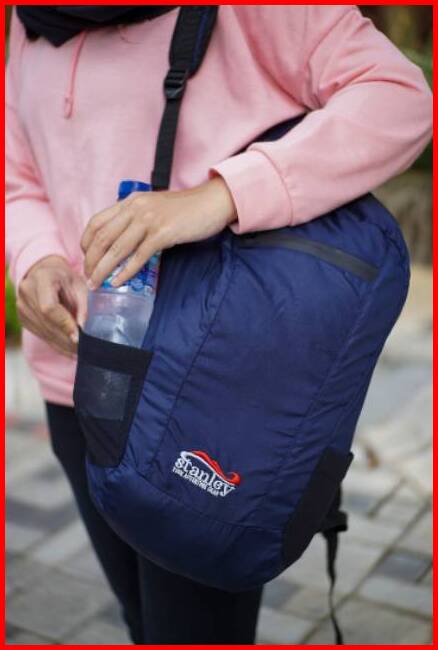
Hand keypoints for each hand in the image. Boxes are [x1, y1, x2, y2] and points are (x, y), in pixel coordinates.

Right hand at [17, 255, 87, 357]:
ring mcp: (22, 307)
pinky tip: (68, 349)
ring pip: (43, 331)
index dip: (64, 323)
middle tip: (83, 348)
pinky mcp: (22, 318)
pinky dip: (56, 343)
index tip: (78, 336)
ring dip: (62, 344)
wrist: (45, 273)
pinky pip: (40, 335)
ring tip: (78, 351)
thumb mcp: (80, 286)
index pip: (49, 308)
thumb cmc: (65, 278)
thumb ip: (83, 306)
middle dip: (66, 338)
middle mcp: (27, 292)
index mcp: (42, 279)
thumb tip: (83, 328)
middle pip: (46, 322)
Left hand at [81, 177, 236, 288]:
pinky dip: (126, 271)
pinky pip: (139, 256)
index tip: (85, 259)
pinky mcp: (163, 234)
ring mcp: (149, 220)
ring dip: (103, 269)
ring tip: (96, 283)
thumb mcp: (154, 208)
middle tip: (88, 278)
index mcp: (130, 202)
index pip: (97, 222)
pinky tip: (118, 282)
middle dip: (91, 261)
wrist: (211, 202)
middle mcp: (135, 208)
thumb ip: (136, 219)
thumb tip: (122, 243)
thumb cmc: (185, 210)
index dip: (86, 243)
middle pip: (102, 238)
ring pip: (117, 248)